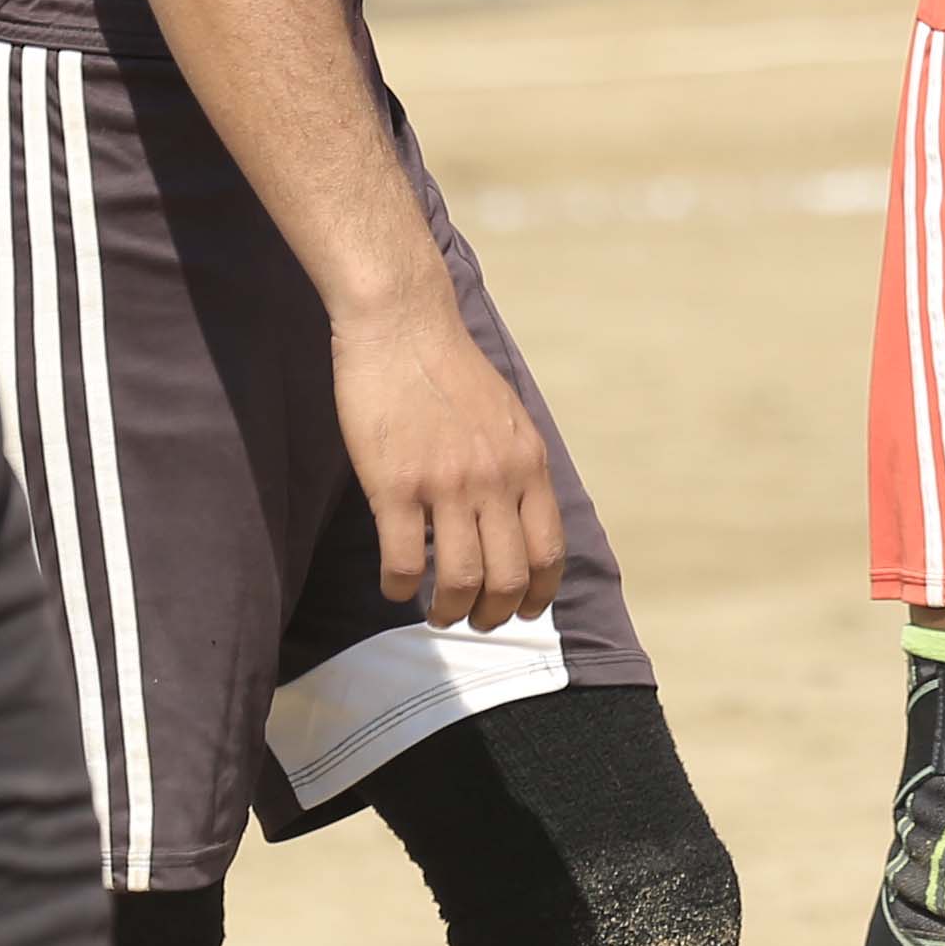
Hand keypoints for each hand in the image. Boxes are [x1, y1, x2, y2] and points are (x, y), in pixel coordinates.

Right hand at [331, 293, 565, 633]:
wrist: (403, 325)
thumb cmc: (450, 370)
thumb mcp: (507, 417)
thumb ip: (517, 466)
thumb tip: (520, 518)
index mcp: (529, 463)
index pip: (549, 550)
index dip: (539, 594)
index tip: (523, 611)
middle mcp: (496, 478)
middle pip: (508, 577)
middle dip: (492, 613)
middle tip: (473, 620)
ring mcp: (447, 483)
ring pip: (459, 579)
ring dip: (448, 610)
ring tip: (437, 612)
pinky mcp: (396, 484)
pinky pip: (404, 560)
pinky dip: (399, 586)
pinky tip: (395, 584)